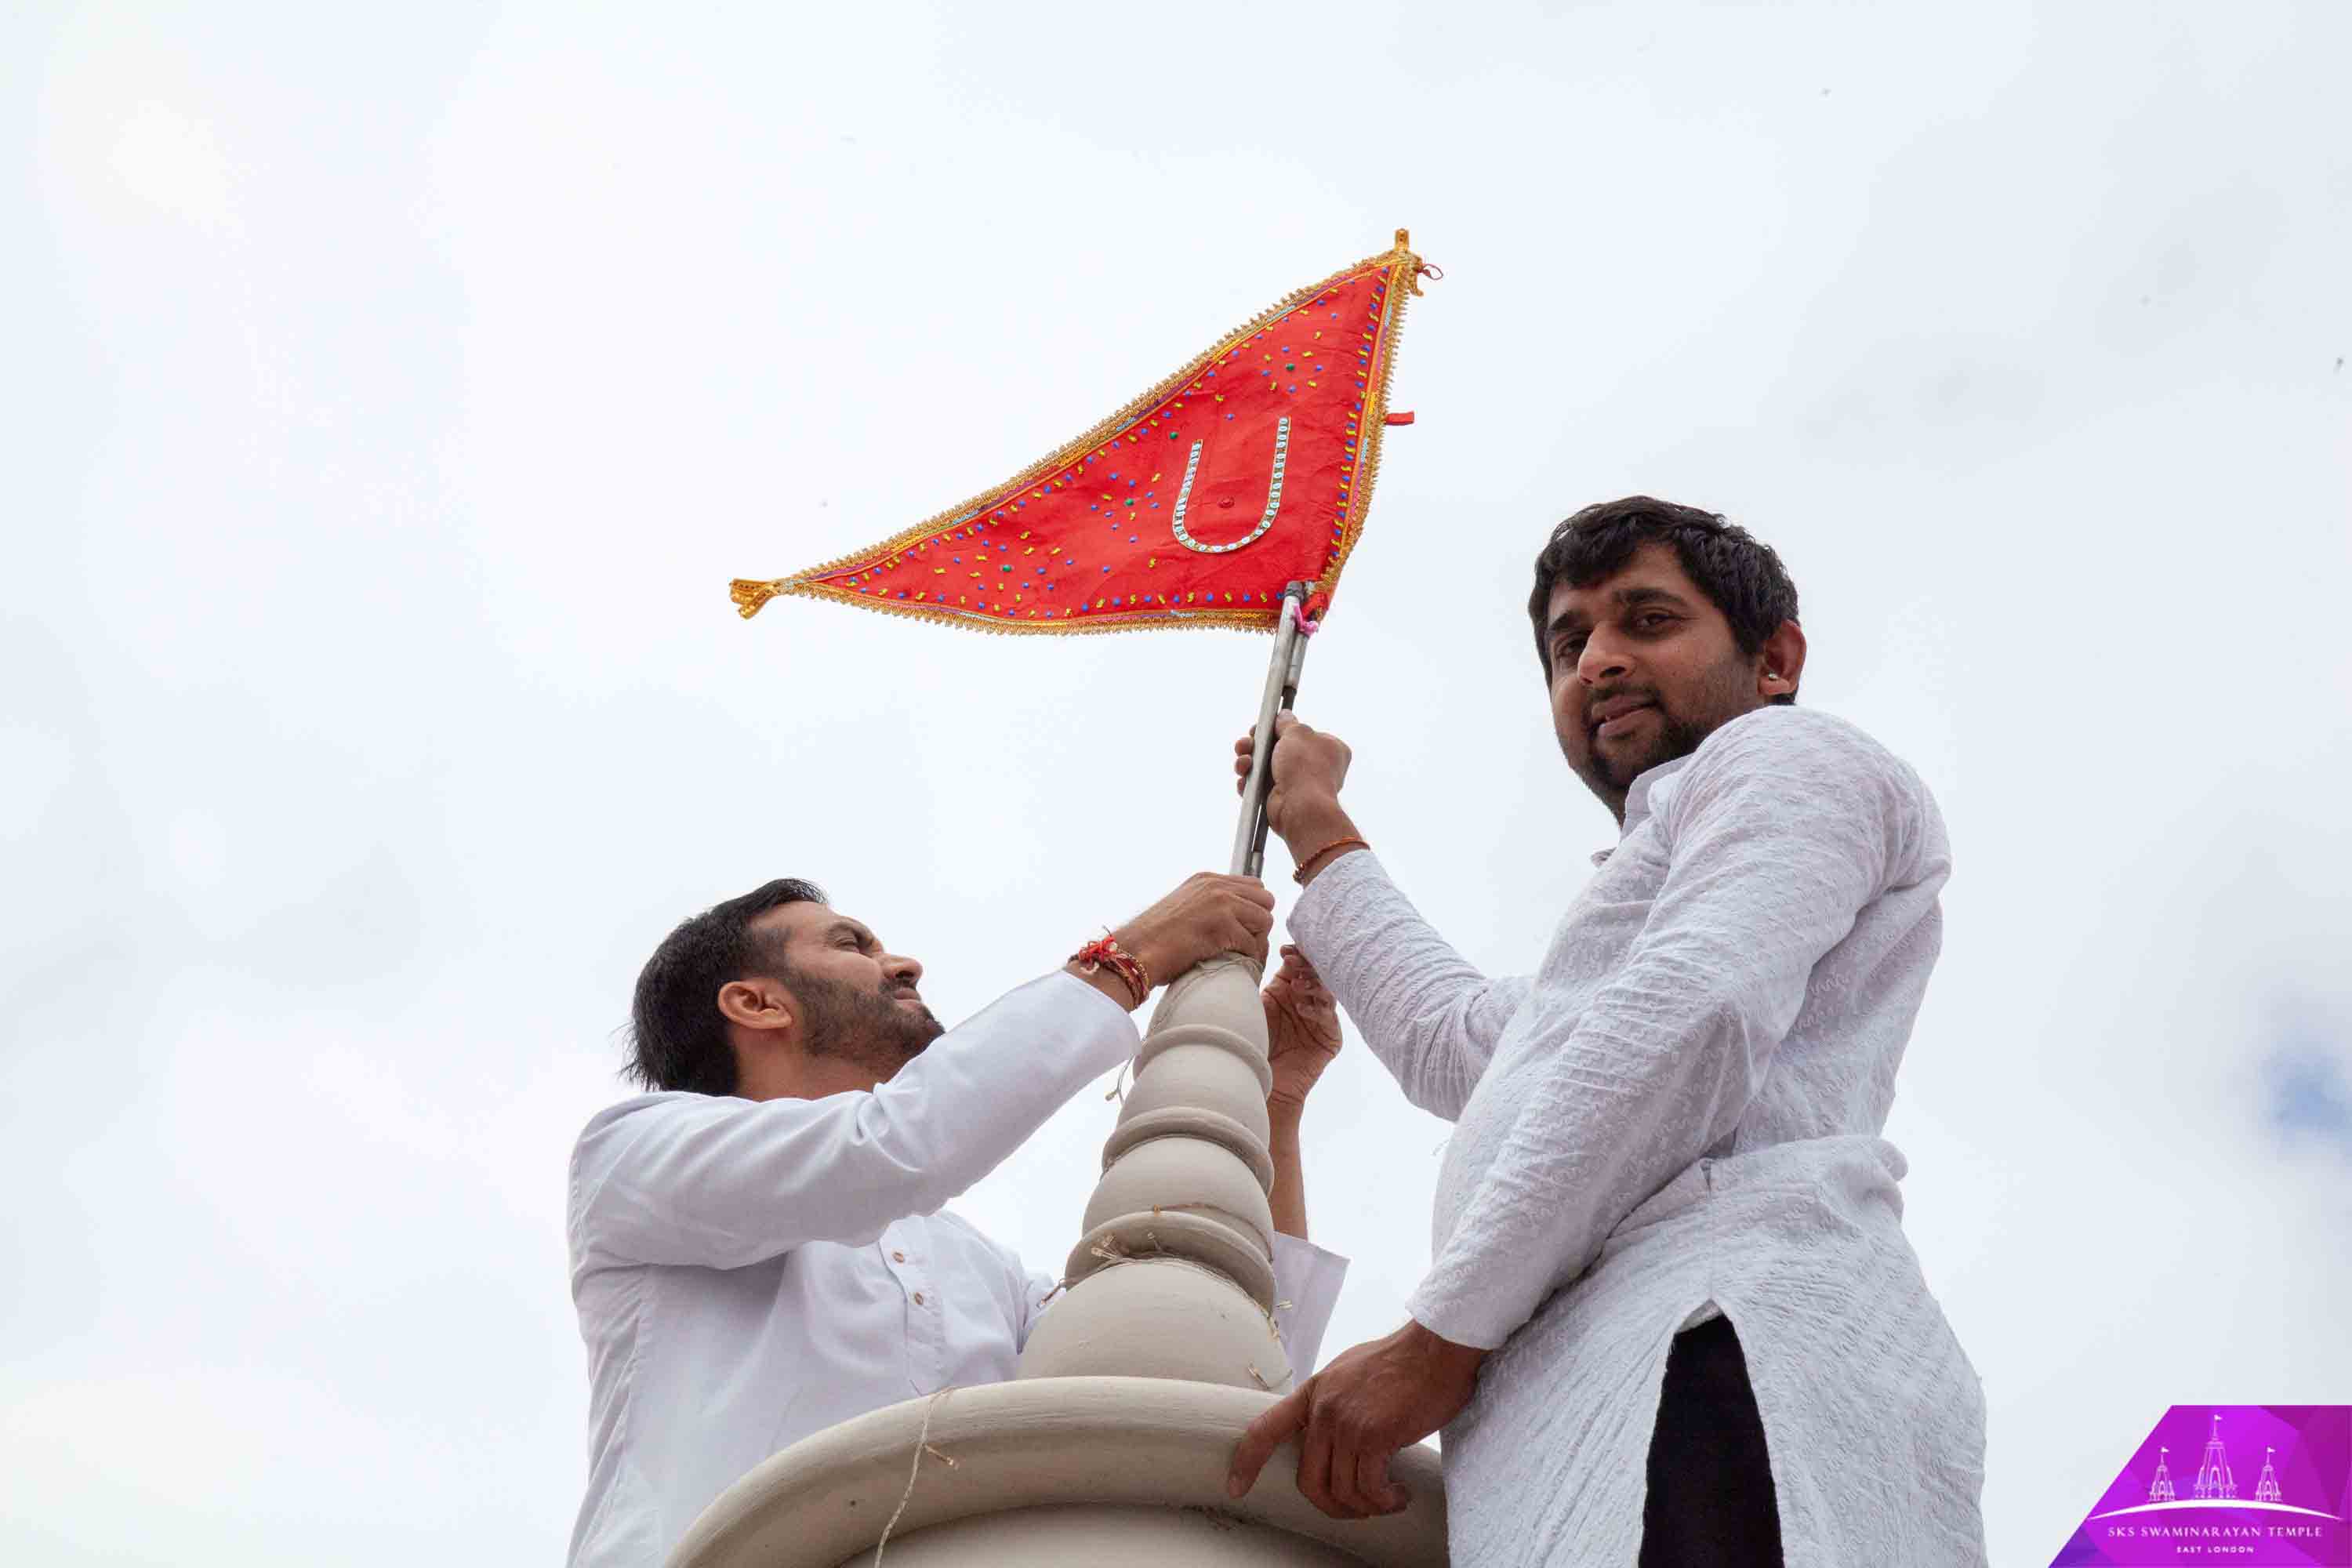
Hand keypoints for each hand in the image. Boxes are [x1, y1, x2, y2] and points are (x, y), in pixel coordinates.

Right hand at [1117, 872, 1276, 983]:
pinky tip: (1237, 966)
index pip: (1253, 886)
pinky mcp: (1222, 925)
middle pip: (1265, 899)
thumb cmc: (1154, 939)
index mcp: (1206, 879)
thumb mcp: (1184, 908)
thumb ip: (1208, 905)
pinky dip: (1249, 959)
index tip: (1245, 930)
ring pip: (1265, 919)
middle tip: (1248, 945)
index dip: (1252, 910)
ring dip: (1257, 942)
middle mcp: (1216, 885)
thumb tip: (1233, 921)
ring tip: (1244, 957)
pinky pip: (1253, 944)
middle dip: (1260, 923)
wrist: (1135, 951)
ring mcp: (1220, 903)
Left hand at [1227, 1320, 1485, 1519]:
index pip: (1265, 1429)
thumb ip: (1335, 1401)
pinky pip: (1369, 1489)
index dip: (1246, 1462)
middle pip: (1309, 1480)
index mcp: (1314, 1391)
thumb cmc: (1404, 1361)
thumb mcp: (1352, 1373)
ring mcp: (1347, 1423)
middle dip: (1332, 1506)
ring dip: (1367, 1506)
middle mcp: (1323, 1409)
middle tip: (1359, 1509)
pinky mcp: (1375, 1435)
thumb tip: (1334, 1434)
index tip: (1235, 1486)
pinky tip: (1398, 1495)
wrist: (1437, 1348)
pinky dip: (1385, 1501)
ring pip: (1342, 1490)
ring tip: (1389, 1498)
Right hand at [1232, 713, 1352, 840]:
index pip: (1302, 733)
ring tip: (1244, 762)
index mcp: (1329, 749)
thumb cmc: (1306, 769)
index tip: (1265, 727)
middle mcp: (1316, 766)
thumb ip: (1287, 723)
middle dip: (1257, 745)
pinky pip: (1260, 787)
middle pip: (1278, 748)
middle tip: (1247, 743)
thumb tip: (1284, 716)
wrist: (1300, 807)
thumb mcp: (1297, 733)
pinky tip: (1244, 778)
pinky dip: (1249, 782)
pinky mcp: (1281, 799)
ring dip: (1249, 762)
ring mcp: (1298, 784)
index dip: (1280, 729)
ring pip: (1265, 767)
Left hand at [1263, 945, 1340, 1111]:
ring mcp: (1321, 1020)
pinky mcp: (1330, 1039)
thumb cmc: (1252, 1042)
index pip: (1299, 966)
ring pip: (1327, 993)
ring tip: (1297, 984)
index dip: (1297, 955)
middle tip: (1293, 961)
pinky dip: (1317, 1011)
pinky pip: (1330, 1019)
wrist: (1258, 1080)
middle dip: (1307, 965)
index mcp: (1289, 990)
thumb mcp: (1257, 1006)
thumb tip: (1263, 949)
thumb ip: (1264, 982)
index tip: (1285, 949)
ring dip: (1313, 985)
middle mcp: (1307, 1001)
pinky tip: (1301, 1009)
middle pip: (1317, 975)